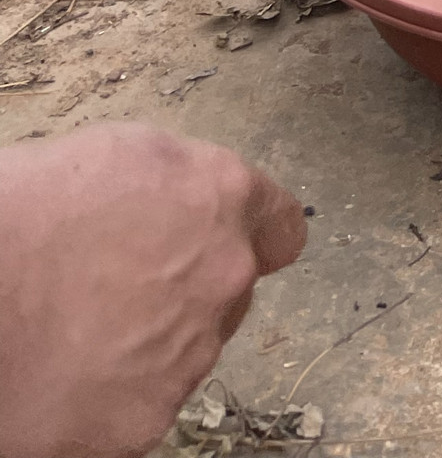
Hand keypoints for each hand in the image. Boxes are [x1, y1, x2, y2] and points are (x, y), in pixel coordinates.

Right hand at [0, 125, 305, 457]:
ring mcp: (190, 355)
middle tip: (123, 286)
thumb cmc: (27, 214)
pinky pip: (146, 405)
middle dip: (192, 288)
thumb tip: (189, 201)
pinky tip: (70, 371)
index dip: (254, 234)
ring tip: (82, 327)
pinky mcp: (147, 421)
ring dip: (154, 341)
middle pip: (230, 291)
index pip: (281, 226)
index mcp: (222, 199)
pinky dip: (115, 395)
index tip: (234, 244)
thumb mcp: (118, 154)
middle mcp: (224, 276)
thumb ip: (179, 181)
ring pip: (190, 350)